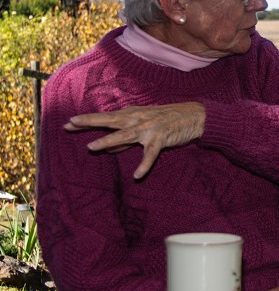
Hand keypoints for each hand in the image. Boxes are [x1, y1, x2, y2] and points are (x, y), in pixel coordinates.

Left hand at [64, 102, 204, 178]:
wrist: (196, 116)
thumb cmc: (169, 120)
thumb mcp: (145, 125)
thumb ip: (126, 137)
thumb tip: (106, 147)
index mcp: (134, 115)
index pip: (107, 117)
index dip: (88, 120)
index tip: (69, 122)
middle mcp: (139, 119)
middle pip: (111, 120)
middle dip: (90, 122)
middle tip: (71, 124)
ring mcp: (150, 128)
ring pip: (126, 135)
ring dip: (109, 141)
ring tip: (92, 147)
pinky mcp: (162, 139)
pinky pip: (151, 154)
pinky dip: (144, 164)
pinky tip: (137, 175)